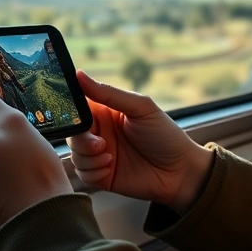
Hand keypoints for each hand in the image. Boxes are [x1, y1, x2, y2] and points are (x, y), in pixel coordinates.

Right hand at [66, 71, 213, 214]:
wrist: (180, 173)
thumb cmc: (165, 135)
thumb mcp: (141, 108)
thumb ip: (109, 93)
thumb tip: (80, 74)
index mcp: (107, 111)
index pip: (78, 106)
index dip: (71, 110)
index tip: (71, 115)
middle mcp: (100, 132)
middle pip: (72, 132)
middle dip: (81, 139)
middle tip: (100, 143)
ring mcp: (100, 154)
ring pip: (74, 154)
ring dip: (88, 157)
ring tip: (111, 157)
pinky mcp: (101, 176)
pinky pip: (81, 174)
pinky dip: (93, 172)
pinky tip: (111, 169)